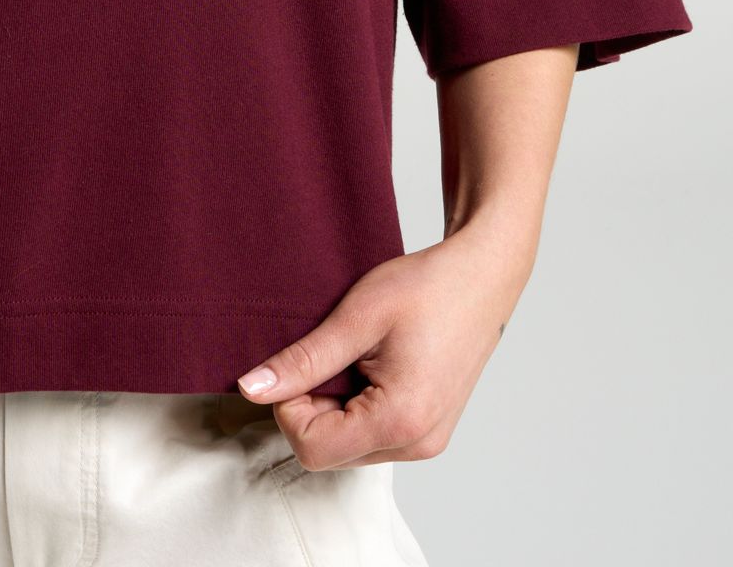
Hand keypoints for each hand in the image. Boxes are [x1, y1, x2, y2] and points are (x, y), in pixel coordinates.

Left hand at [233, 225, 531, 469]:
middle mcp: (416, 444)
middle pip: (329, 454)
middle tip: (326, 355)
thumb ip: (303, 361)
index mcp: (400, 421)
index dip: (289, 408)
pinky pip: (372, 438)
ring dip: (332, 409)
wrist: (481, 277)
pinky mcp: (428, 432)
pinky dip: (355, 410)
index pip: (312, 449)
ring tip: (351, 357)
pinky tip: (368, 367)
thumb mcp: (356, 318)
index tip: (301, 364)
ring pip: (348, 449)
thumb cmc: (425, 288)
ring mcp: (426, 442)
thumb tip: (251, 389)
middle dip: (310, 408)